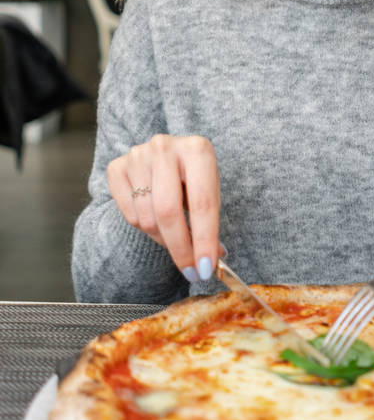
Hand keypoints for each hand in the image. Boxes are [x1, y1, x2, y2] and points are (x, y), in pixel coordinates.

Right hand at [106, 135, 220, 282]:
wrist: (166, 156)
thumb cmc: (193, 178)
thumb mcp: (208, 193)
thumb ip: (209, 224)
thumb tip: (212, 260)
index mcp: (197, 149)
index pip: (202, 203)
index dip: (204, 239)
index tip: (206, 268)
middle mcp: (165, 147)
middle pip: (168, 212)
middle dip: (180, 249)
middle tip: (190, 271)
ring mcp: (137, 155)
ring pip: (147, 218)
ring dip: (163, 238)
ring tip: (173, 232)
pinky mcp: (116, 167)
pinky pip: (129, 214)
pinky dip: (143, 226)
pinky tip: (154, 216)